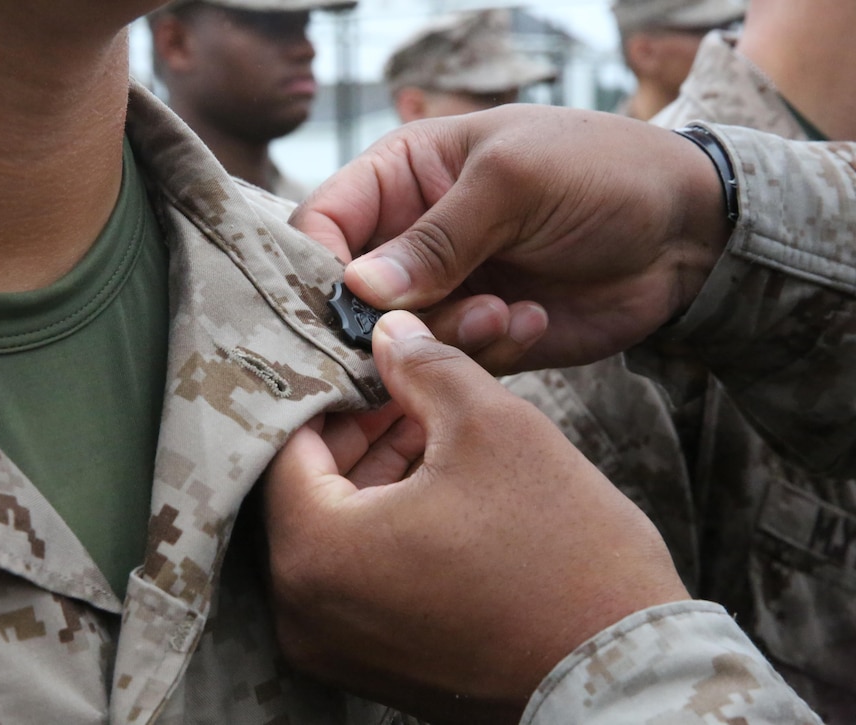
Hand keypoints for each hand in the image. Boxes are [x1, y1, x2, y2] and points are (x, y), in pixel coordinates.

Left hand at [264, 311, 689, 722]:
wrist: (624, 671)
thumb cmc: (560, 551)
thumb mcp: (491, 427)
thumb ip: (424, 367)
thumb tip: (389, 332)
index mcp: (315, 554)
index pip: (287, 446)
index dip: (333, 392)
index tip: (371, 364)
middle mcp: (304, 614)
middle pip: (307, 491)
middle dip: (357, 433)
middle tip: (405, 393)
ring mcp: (337, 649)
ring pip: (334, 534)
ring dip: (374, 477)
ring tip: (431, 432)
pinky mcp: (376, 667)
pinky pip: (358, 579)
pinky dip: (385, 529)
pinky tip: (437, 490)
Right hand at [291, 105, 730, 371]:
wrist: (687, 232)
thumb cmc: (602, 172)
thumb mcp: (514, 183)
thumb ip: (434, 238)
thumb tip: (356, 289)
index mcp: (402, 177)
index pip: (323, 222)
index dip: (318, 266)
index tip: (344, 304)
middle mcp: (411, 238)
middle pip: (349, 296)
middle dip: (389, 317)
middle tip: (450, 312)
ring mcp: (444, 291)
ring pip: (397, 339)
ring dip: (448, 335)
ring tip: (506, 310)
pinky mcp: (477, 337)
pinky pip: (448, 364)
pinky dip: (486, 352)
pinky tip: (531, 319)